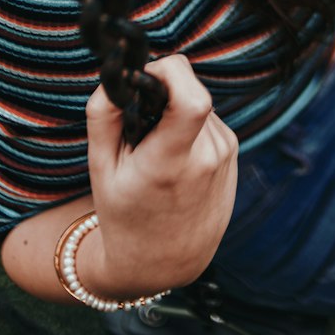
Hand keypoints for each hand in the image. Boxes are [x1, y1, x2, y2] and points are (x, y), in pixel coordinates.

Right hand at [82, 54, 238, 297]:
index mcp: (171, 162)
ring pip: (198, 103)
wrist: (165, 262)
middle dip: (163, 95)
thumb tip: (120, 72)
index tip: (146, 80)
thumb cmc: (124, 214)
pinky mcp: (233, 153)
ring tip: (156, 153)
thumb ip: (104, 114)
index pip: (192, 97)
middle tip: (141, 129)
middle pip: (189, 92)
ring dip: (176, 114)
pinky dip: (189, 128)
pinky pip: (208, 120)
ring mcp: (226, 155)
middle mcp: (208, 156)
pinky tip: (175, 160)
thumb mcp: (101, 168)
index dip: (169, 73)